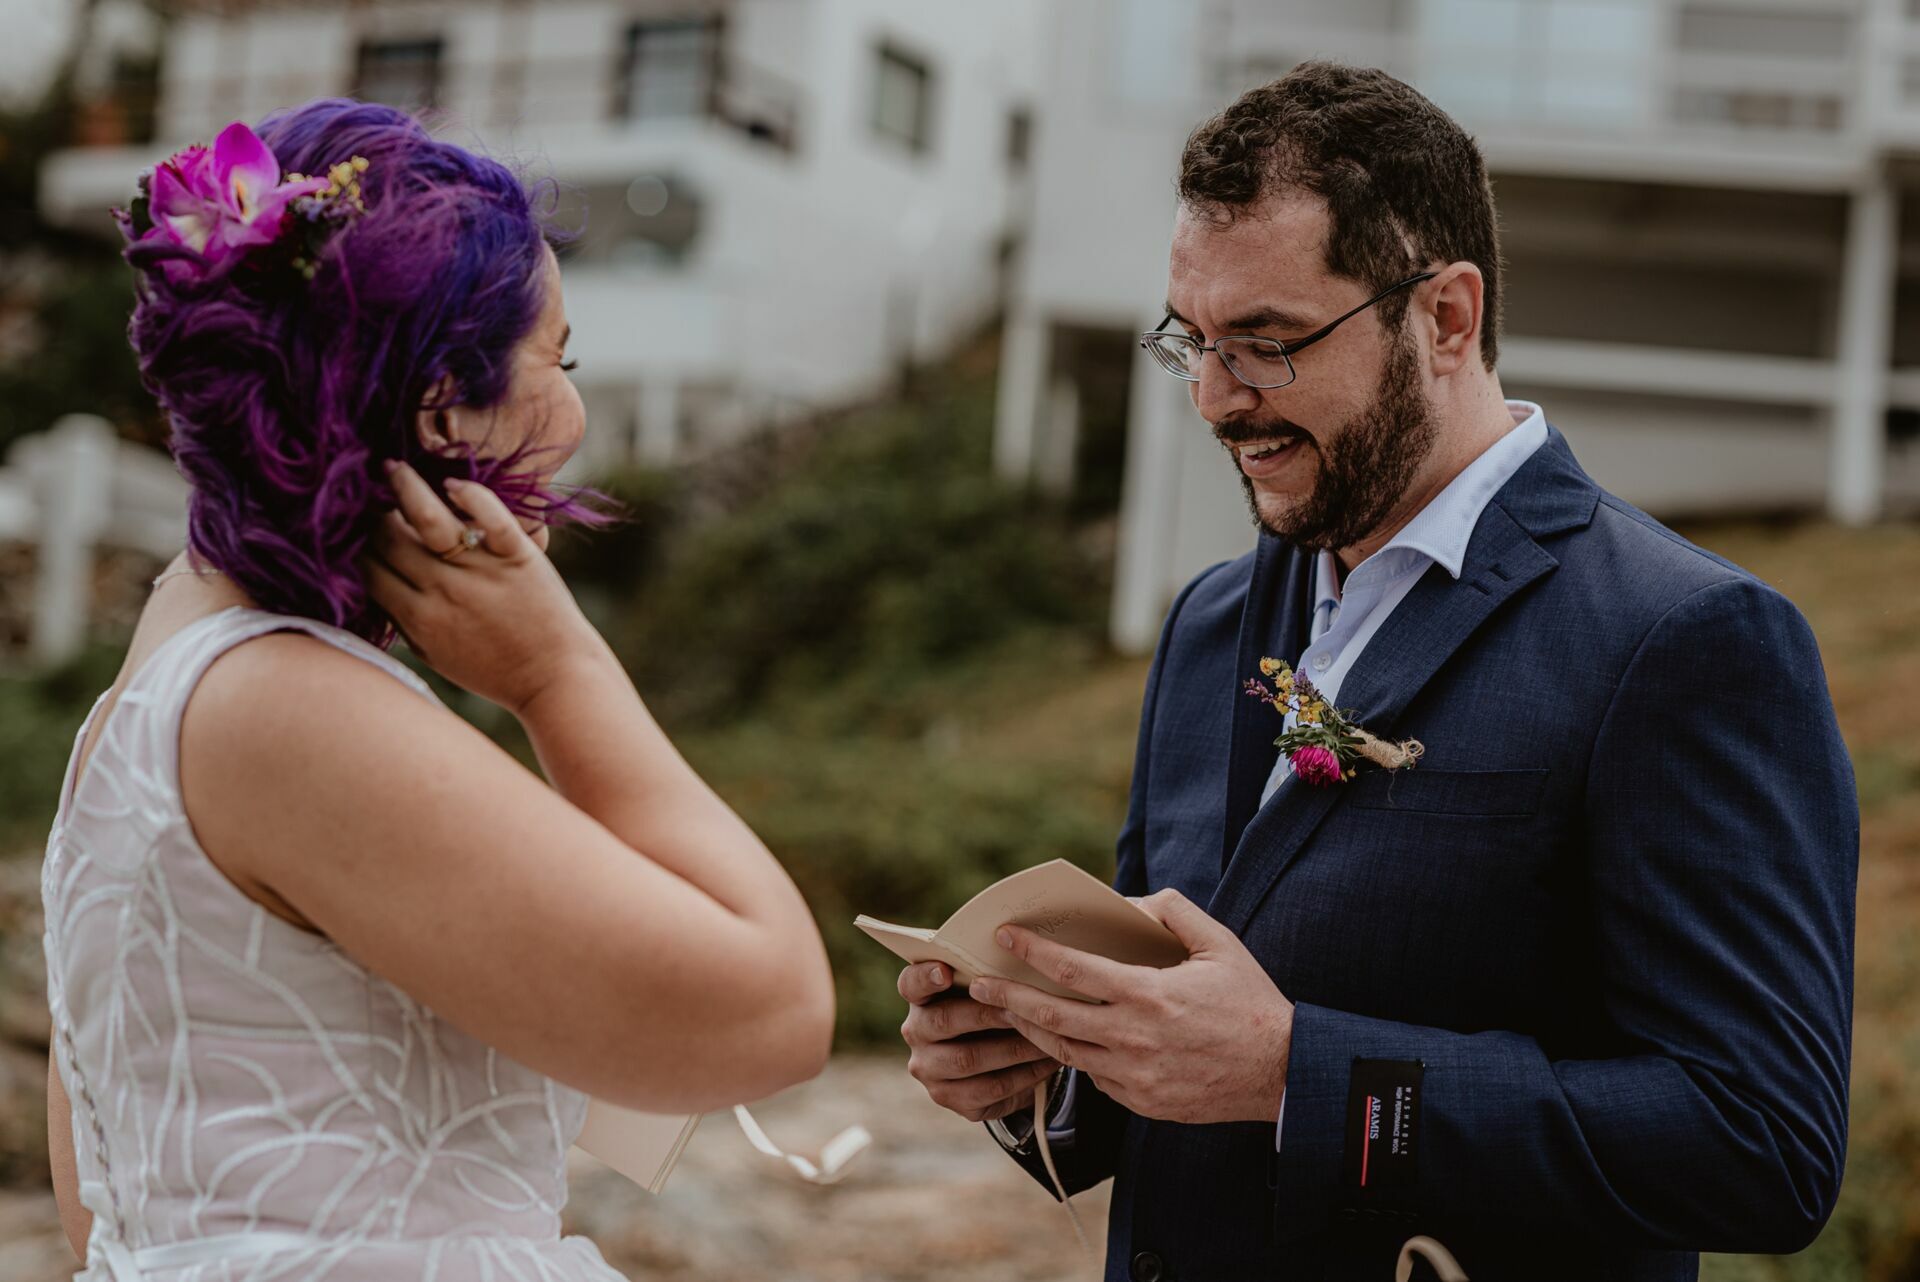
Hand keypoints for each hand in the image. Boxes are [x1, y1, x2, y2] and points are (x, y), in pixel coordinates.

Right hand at [363, 462, 608, 715]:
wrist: (556, 680)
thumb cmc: (495, 671)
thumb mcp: (436, 655)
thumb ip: (402, 622)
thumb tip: (370, 587)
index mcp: (419, 619)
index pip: (367, 569)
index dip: (353, 543)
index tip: (350, 524)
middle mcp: (445, 592)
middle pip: (389, 539)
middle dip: (370, 512)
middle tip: (366, 489)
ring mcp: (482, 572)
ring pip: (428, 519)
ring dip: (404, 487)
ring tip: (393, 467)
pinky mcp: (520, 557)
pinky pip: (491, 517)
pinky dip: (471, 495)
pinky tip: (452, 484)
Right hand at [897, 962, 1060, 1123]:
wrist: (998, 1061)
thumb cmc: (995, 1009)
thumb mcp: (988, 989)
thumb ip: (991, 975)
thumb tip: (1025, 952)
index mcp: (919, 997)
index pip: (910, 983)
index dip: (925, 977)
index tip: (946, 971)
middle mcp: (915, 1032)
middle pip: (943, 1020)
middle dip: (987, 1014)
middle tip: (1024, 1007)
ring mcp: (929, 1069)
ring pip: (968, 1059)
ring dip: (1013, 1048)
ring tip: (1047, 1036)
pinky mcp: (950, 1098)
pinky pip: (989, 1088)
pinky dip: (1024, 1075)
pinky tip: (1048, 1062)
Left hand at [968, 888, 1291, 1125]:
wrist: (1281, 1074)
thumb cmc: (1251, 1003)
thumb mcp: (1220, 944)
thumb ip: (1174, 912)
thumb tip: (1132, 902)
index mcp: (1148, 995)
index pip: (1074, 970)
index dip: (1035, 952)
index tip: (1006, 937)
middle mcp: (1132, 1038)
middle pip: (1052, 1017)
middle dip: (1010, 998)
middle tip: (980, 985)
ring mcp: (1133, 1076)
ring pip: (1065, 1051)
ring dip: (1032, 1030)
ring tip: (1009, 1012)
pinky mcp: (1139, 1102)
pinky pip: (1094, 1077)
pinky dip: (1074, 1055)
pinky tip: (1062, 1040)